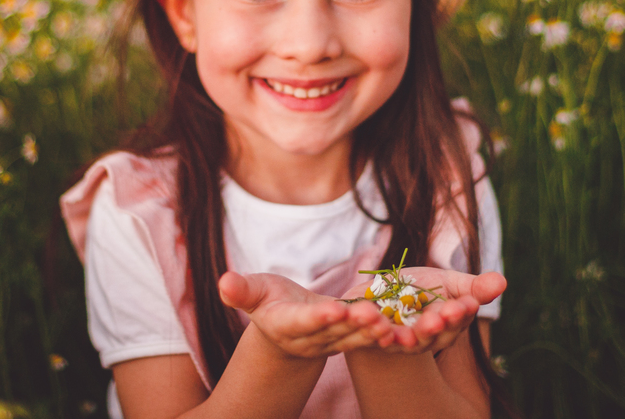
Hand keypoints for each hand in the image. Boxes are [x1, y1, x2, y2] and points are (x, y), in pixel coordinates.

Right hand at [219, 271, 396, 358]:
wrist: (285, 325)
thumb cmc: (268, 300)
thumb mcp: (253, 292)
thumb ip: (240, 291)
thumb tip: (223, 281)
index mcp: (285, 325)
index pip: (302, 322)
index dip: (318, 318)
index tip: (335, 310)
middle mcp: (309, 340)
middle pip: (333, 332)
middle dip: (353, 324)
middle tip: (374, 314)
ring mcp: (330, 344)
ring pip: (353, 339)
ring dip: (372, 333)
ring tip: (390, 323)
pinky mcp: (347, 341)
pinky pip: (365, 338)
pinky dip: (382, 335)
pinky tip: (401, 329)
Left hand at [342, 268, 505, 353]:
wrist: (383, 293)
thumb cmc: (423, 289)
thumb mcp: (450, 283)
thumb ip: (474, 287)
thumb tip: (502, 281)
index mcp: (447, 328)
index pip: (456, 322)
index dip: (461, 314)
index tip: (466, 303)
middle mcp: (424, 340)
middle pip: (431, 336)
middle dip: (435, 326)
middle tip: (440, 316)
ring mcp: (398, 341)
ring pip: (402, 341)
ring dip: (403, 336)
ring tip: (403, 329)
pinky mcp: (372, 335)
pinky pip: (372, 335)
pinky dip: (372, 329)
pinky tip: (371, 319)